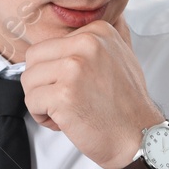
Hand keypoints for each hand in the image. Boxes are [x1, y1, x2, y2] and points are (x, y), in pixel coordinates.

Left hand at [21, 18, 162, 168]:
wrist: (140, 136)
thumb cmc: (127, 105)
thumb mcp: (117, 58)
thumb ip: (90, 46)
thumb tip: (58, 45)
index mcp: (97, 32)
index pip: (49, 44)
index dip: (53, 69)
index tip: (71, 85)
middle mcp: (87, 44)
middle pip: (34, 58)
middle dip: (41, 83)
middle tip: (60, 99)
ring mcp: (74, 68)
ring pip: (29, 79)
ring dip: (40, 100)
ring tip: (63, 111)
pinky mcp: (64, 94)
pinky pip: (31, 101)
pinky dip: (41, 116)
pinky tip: (63, 121)